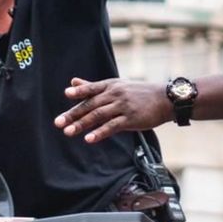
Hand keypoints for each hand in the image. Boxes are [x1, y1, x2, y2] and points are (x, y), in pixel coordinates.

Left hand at [55, 77, 172, 142]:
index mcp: (110, 85)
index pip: (92, 88)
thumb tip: (72, 82)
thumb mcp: (116, 85)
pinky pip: (112, 126)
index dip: (79, 92)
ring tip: (68, 132)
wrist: (165, 99)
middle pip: (91, 105)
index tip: (66, 95)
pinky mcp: (131, 119)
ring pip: (98, 116)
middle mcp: (115, 94)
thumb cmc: (138, 93)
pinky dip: (100, 133)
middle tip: (58, 123)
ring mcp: (123, 106)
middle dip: (73, 114)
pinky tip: (89, 139)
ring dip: (82, 124)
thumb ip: (93, 86)